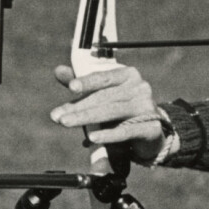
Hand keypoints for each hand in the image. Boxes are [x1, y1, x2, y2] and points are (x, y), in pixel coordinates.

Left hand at [50, 63, 166, 163]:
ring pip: (112, 111)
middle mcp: (140, 88)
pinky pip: (126, 131)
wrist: (152, 135)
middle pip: (104, 97)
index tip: (71, 87)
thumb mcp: (103, 96)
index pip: (105, 77)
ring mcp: (147, 107)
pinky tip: (92, 137)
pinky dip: (108, 135)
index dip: (87, 82)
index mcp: (128, 75)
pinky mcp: (151, 128)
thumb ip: (82, 84)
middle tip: (57, 117)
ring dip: (86, 118)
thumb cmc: (123, 112)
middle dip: (79, 107)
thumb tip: (58, 71)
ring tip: (66, 123)